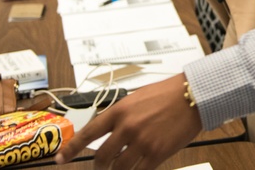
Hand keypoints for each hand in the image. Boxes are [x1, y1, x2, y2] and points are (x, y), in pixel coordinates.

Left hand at [55, 74, 202, 169]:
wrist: (193, 96)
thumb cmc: (167, 93)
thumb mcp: (136, 99)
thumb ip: (121, 116)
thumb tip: (109, 133)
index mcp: (119, 111)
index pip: (88, 133)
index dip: (71, 149)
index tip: (61, 159)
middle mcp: (127, 128)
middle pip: (102, 157)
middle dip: (99, 166)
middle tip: (101, 168)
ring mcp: (141, 142)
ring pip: (119, 168)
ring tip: (118, 169)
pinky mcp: (157, 153)